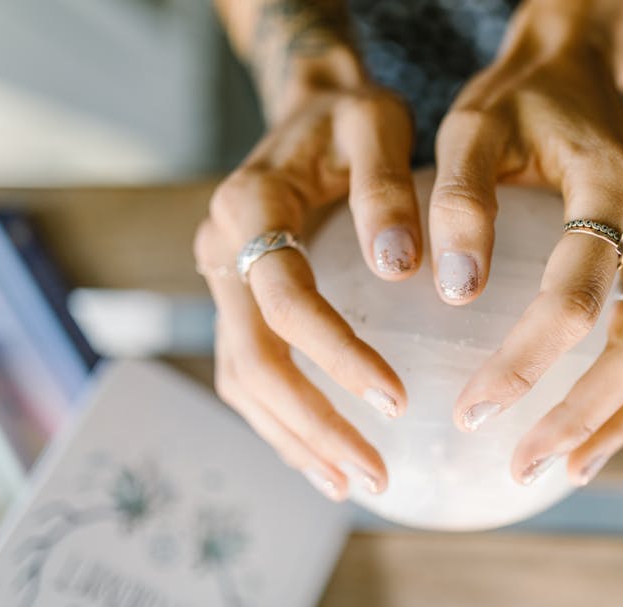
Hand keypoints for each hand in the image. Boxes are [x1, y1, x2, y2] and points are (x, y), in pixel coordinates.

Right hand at [194, 78, 420, 500]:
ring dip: (296, 438)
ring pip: (242, 379)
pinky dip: (283, 422)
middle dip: (314, 424)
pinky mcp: (237, 300)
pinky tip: (324, 457)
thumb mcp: (376, 124)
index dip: (336, 355)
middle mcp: (221, 248)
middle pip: (253, 358)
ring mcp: (221, 279)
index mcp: (249, 206)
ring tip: (353, 483)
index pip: (283, 300)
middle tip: (377, 475)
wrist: (308, 107)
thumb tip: (402, 268)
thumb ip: (385, 187)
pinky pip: (247, 373)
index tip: (398, 400)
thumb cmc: (349, 117)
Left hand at [429, 4, 622, 484]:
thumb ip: (461, 202)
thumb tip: (457, 294)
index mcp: (618, 186)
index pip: (576, 298)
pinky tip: (606, 434)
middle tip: (522, 467)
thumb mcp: (471, 126)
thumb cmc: (520, 97)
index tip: (471, 413)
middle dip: (583, 417)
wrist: (582, 66)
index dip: (525, 364)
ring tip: (564, 468)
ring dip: (619, 417)